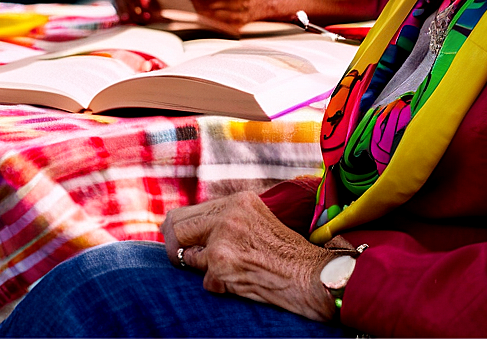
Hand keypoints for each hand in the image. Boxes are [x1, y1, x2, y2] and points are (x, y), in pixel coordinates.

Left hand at [160, 192, 336, 321]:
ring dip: (201, 268)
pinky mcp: (220, 261)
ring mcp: (223, 236)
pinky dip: (217, 286)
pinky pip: (202, 280)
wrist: (310, 275)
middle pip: (175, 224)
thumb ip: (229, 222)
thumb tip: (189, 234)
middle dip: (176, 246)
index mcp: (239, 200)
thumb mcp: (259, 223)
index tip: (184, 246)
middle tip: (187, 262)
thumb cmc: (288, 255)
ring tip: (228, 272)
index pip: (189, 211)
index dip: (181, 231)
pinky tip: (240, 282)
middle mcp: (229, 213)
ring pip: (183, 254)